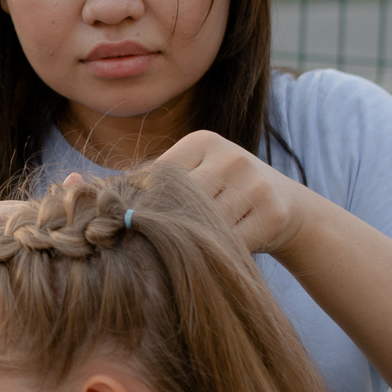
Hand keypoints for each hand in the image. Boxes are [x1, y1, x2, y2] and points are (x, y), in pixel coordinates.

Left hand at [160, 129, 322, 255]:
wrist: (286, 202)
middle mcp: (231, 157)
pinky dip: (220, 251)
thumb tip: (106, 196)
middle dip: (172, 224)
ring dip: (197, 240)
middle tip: (168, 241)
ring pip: (205, 224)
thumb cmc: (225, 191)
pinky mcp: (272, 213)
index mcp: (203, 141)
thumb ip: (159, 182)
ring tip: (195, 245)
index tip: (146, 219)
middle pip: (181, 201)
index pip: (160, 175)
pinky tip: (220, 249)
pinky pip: (229, 242)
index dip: (149, 202)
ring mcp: (254, 184)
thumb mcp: (196, 173)